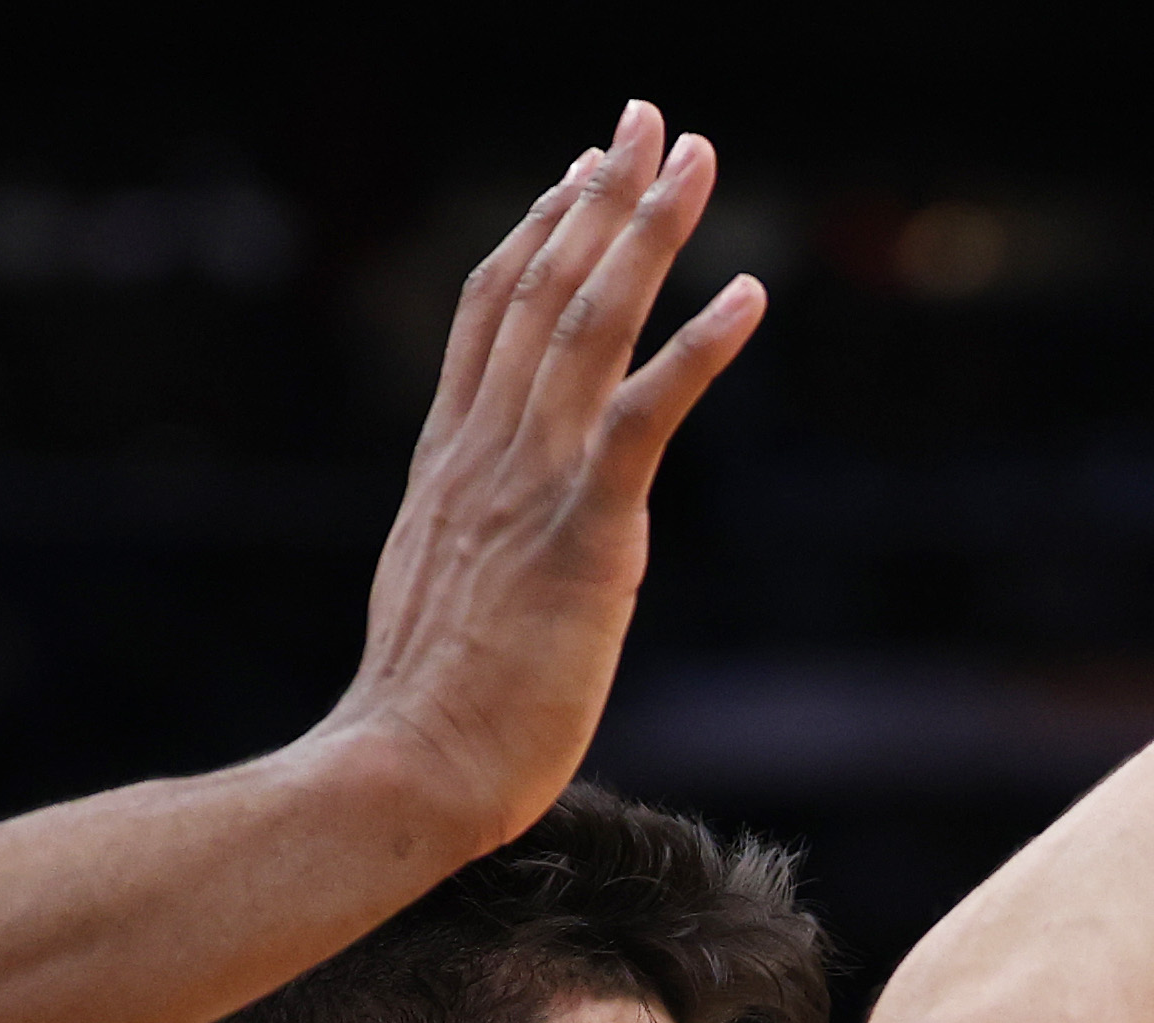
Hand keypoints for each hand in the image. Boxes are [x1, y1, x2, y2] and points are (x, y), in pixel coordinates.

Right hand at [328, 102, 764, 847]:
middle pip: (543, 290)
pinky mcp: (584, 535)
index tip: (576, 175)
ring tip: (695, 158)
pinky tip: (749, 291)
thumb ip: (464, 547)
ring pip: (590, 324)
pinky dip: (701, 345)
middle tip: (646, 120)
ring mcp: (530, 486)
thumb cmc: (423, 720)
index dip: (537, 234)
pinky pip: (647, 416)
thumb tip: (479, 546)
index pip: (490, 319)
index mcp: (448, 466)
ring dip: (648, 231)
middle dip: (600, 196)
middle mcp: (484, 453)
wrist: (404, 771)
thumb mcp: (434, 602)